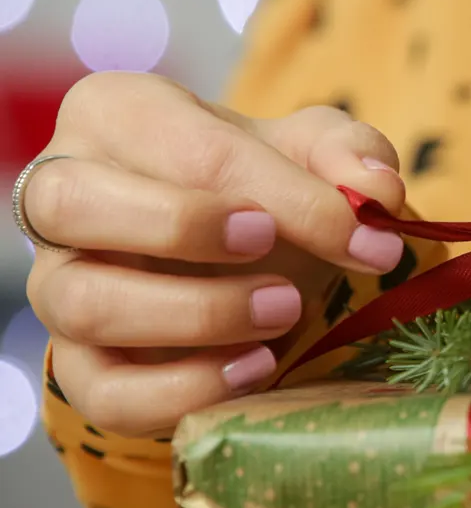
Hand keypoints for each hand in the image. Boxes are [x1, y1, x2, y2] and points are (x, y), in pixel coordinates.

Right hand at [23, 72, 407, 436]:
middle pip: (74, 202)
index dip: (285, 197)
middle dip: (184, 227)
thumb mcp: (314, 151)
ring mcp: (58, 283)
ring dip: (195, 315)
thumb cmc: (266, 184)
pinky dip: (180, 392)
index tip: (361, 239)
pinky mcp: (78, 365)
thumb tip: (376, 191)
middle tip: (273, 247)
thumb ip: (350, 155)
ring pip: (82, 303)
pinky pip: (100, 393)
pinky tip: (254, 369)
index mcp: (118, 114)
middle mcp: (62, 194)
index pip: (187, 148)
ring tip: (284, 311)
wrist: (244, 252)